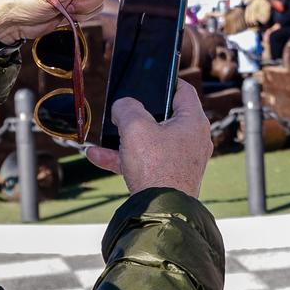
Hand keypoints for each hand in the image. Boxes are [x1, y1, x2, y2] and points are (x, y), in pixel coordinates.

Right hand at [84, 79, 211, 198]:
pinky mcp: (170, 177)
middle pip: (163, 117)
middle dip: (136, 115)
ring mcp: (182, 160)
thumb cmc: (156, 167)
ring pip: (150, 142)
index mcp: (193, 121)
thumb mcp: (135, 127)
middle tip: (120, 111)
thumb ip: (126, 108)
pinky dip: (124, 159)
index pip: (183, 90)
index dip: (164, 81)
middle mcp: (192, 139)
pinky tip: (96, 156)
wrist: (161, 212)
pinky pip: (145, 162)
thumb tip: (123, 107)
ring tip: (101, 138)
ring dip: (124, 139)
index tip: (147, 78)